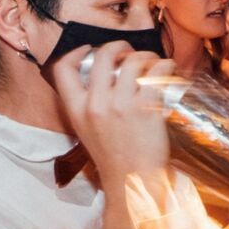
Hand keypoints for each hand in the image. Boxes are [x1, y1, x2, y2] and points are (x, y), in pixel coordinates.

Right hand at [47, 42, 173, 181]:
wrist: (134, 183)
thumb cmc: (114, 157)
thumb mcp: (87, 131)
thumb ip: (88, 103)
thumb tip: (101, 74)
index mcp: (76, 109)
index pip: (63, 68)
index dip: (76, 51)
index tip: (89, 49)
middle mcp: (96, 104)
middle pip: (103, 54)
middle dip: (118, 46)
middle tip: (128, 53)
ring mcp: (121, 105)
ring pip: (133, 60)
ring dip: (145, 56)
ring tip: (150, 65)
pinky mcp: (146, 107)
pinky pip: (157, 71)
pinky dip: (165, 66)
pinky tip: (165, 72)